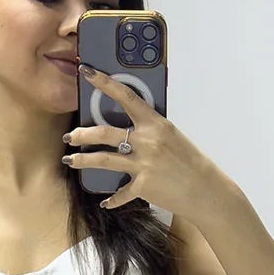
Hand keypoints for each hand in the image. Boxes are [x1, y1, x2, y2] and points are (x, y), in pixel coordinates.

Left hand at [64, 65, 212, 214]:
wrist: (203, 188)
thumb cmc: (188, 161)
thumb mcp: (170, 136)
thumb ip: (149, 129)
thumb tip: (128, 127)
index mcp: (154, 123)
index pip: (125, 96)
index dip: (104, 82)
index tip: (88, 72)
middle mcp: (147, 141)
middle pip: (105, 133)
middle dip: (82, 134)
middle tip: (71, 136)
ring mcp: (143, 164)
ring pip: (104, 160)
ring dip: (83, 160)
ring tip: (70, 160)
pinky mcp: (142, 186)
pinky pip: (121, 193)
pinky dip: (112, 199)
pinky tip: (105, 202)